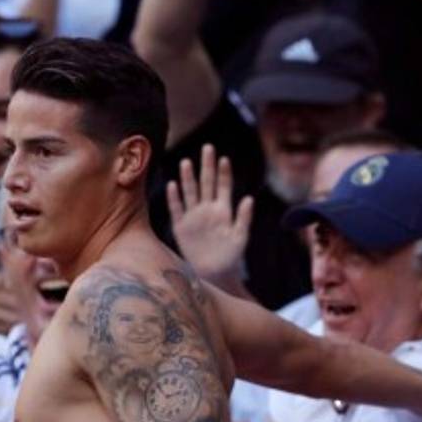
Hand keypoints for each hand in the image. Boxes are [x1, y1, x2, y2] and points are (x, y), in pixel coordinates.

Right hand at [167, 144, 252, 284]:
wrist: (214, 274)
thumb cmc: (231, 257)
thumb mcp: (241, 237)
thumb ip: (244, 218)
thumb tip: (249, 198)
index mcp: (224, 210)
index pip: (223, 186)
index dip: (223, 173)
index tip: (223, 158)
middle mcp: (208, 209)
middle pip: (206, 183)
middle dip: (207, 165)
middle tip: (208, 147)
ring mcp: (194, 217)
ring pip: (190, 192)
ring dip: (188, 178)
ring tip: (186, 162)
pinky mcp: (181, 227)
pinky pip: (176, 209)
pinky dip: (174, 198)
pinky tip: (172, 185)